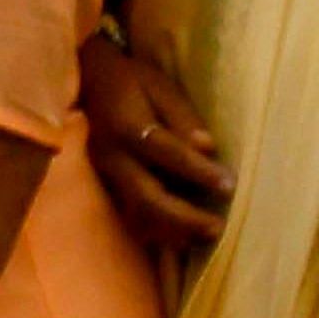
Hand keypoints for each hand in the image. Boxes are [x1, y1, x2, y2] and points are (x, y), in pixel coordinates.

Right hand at [79, 36, 227, 250]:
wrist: (89, 80)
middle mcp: (111, 156)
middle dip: (185, 218)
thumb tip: (207, 148)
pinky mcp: (104, 185)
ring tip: (204, 236)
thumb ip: (183, 118)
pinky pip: (130, 216)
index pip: (167, 153)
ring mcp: (104, 174)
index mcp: (127, 125)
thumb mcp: (162, 87)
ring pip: (137, 215)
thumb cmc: (133, 80)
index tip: (230, 186)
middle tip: (217, 228)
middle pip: (147, 198)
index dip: (199, 172)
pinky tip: (180, 237)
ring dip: (172, 232)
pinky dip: (156, 231)